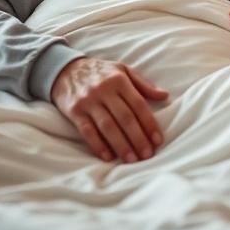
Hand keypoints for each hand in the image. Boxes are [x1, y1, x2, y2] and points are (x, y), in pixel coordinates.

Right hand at [50, 57, 168, 163]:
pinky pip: (87, 131)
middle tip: (147, 155)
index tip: (158, 140)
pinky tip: (108, 156)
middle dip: (138, 138)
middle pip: (125, 117)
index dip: (149, 123)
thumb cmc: (100, 72)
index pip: (138, 104)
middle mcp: (104, 90)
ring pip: (108, 126)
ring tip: (132, 160)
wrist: (65, 69)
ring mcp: (88, 101)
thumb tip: (165, 95)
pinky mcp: (74, 111)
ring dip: (121, 145)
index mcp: (119, 79)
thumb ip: (143, 84)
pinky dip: (98, 145)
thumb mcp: (122, 70)